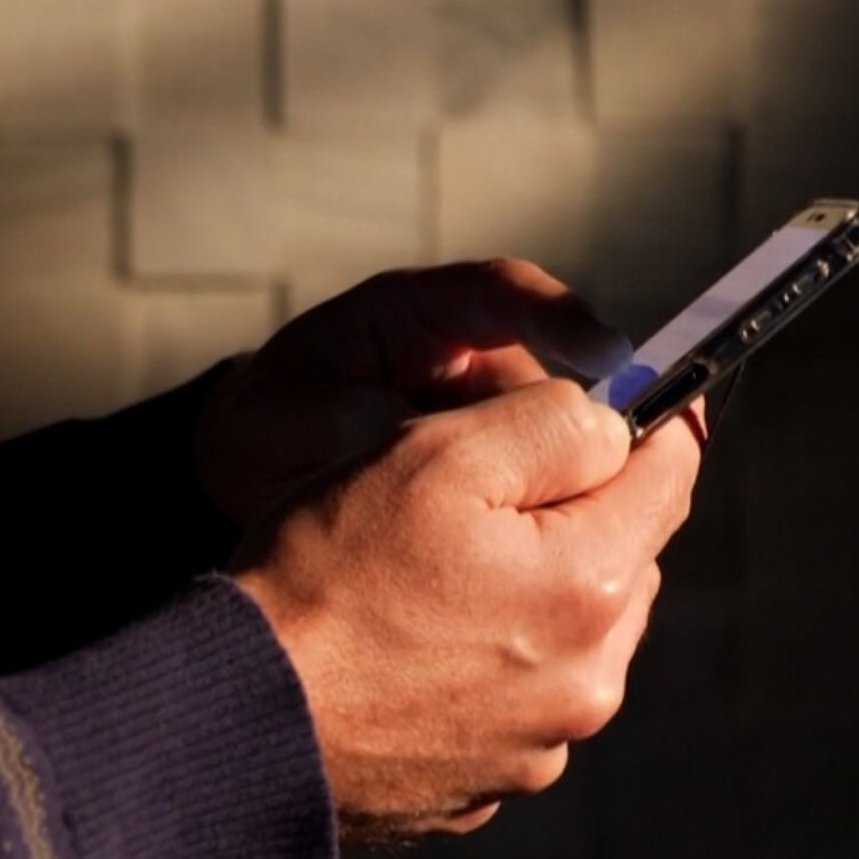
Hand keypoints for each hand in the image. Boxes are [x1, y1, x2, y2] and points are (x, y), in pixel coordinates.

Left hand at [197, 259, 634, 526]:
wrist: (253, 481)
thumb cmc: (266, 430)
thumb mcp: (276, 418)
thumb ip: (327, 417)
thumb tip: (386, 424)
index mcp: (415, 316)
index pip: (501, 294)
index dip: (559, 315)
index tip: (605, 351)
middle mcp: (469, 362)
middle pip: (549, 387)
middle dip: (571, 431)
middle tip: (581, 475)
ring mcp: (489, 424)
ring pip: (553, 451)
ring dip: (548, 491)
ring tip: (523, 535)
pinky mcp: (496, 483)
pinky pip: (535, 499)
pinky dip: (533, 527)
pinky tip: (523, 564)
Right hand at [231, 379, 701, 842]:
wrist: (235, 718)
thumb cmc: (322, 578)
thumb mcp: (432, 456)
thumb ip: (549, 422)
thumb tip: (615, 426)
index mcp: (589, 585)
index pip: (671, 474)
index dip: (636, 427)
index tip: (595, 410)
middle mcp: (588, 680)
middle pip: (621, 561)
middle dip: (567, 521)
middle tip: (462, 506)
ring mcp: (536, 746)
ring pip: (568, 638)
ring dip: (524, 601)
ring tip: (419, 590)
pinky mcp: (482, 789)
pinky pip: (509, 704)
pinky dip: (476, 673)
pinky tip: (401, 658)